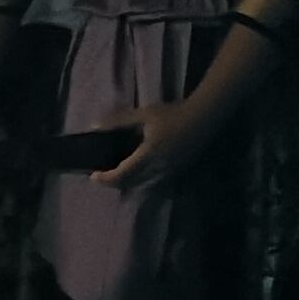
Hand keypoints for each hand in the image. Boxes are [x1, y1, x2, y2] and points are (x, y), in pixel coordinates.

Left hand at [94, 99, 216, 191]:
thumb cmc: (174, 114)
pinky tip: (142, 172)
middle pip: (131, 184)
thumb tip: (95, 126)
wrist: (205, 116)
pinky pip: (156, 182)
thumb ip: (119, 121)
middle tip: (104, 176)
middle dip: (115, 182)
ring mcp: (170, 172)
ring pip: (144, 185)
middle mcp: (158, 168)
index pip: (121, 175)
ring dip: (130, 183)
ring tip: (122, 174)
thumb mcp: (145, 114)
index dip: (105, 179)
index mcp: (148, 155)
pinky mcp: (179, 171)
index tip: (93, 176)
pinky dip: (144, 181)